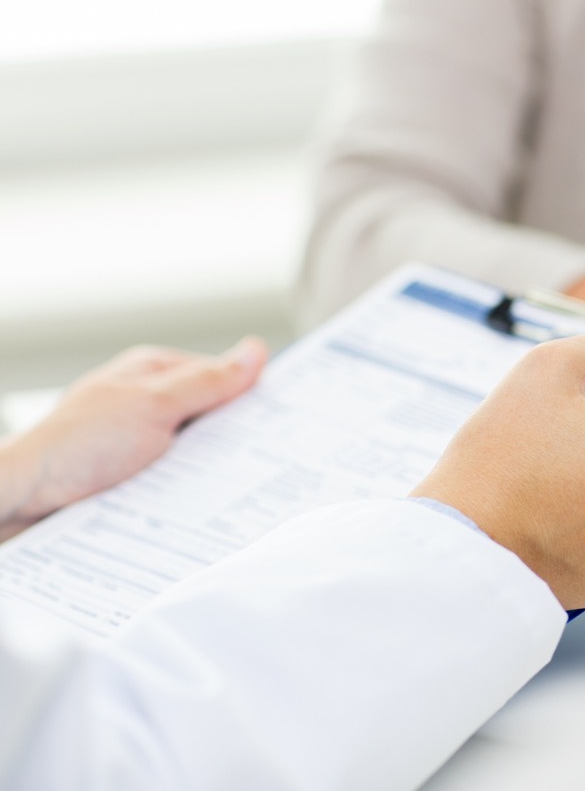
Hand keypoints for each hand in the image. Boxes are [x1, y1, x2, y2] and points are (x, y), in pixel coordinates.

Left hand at [0, 338, 268, 533]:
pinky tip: (201, 505)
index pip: (221, 376)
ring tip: (231, 487)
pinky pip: (178, 481)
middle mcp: (146, 403)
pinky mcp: (133, 477)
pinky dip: (190, 491)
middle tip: (265, 458)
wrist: (22, 501)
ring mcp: (139, 441)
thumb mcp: (153, 406)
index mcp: (152, 373)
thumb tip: (255, 352)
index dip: (253, 397)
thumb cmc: (75, 447)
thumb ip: (207, 382)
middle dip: (235, 437)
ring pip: (197, 451)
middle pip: (212, 416)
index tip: (285, 418)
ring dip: (211, 470)